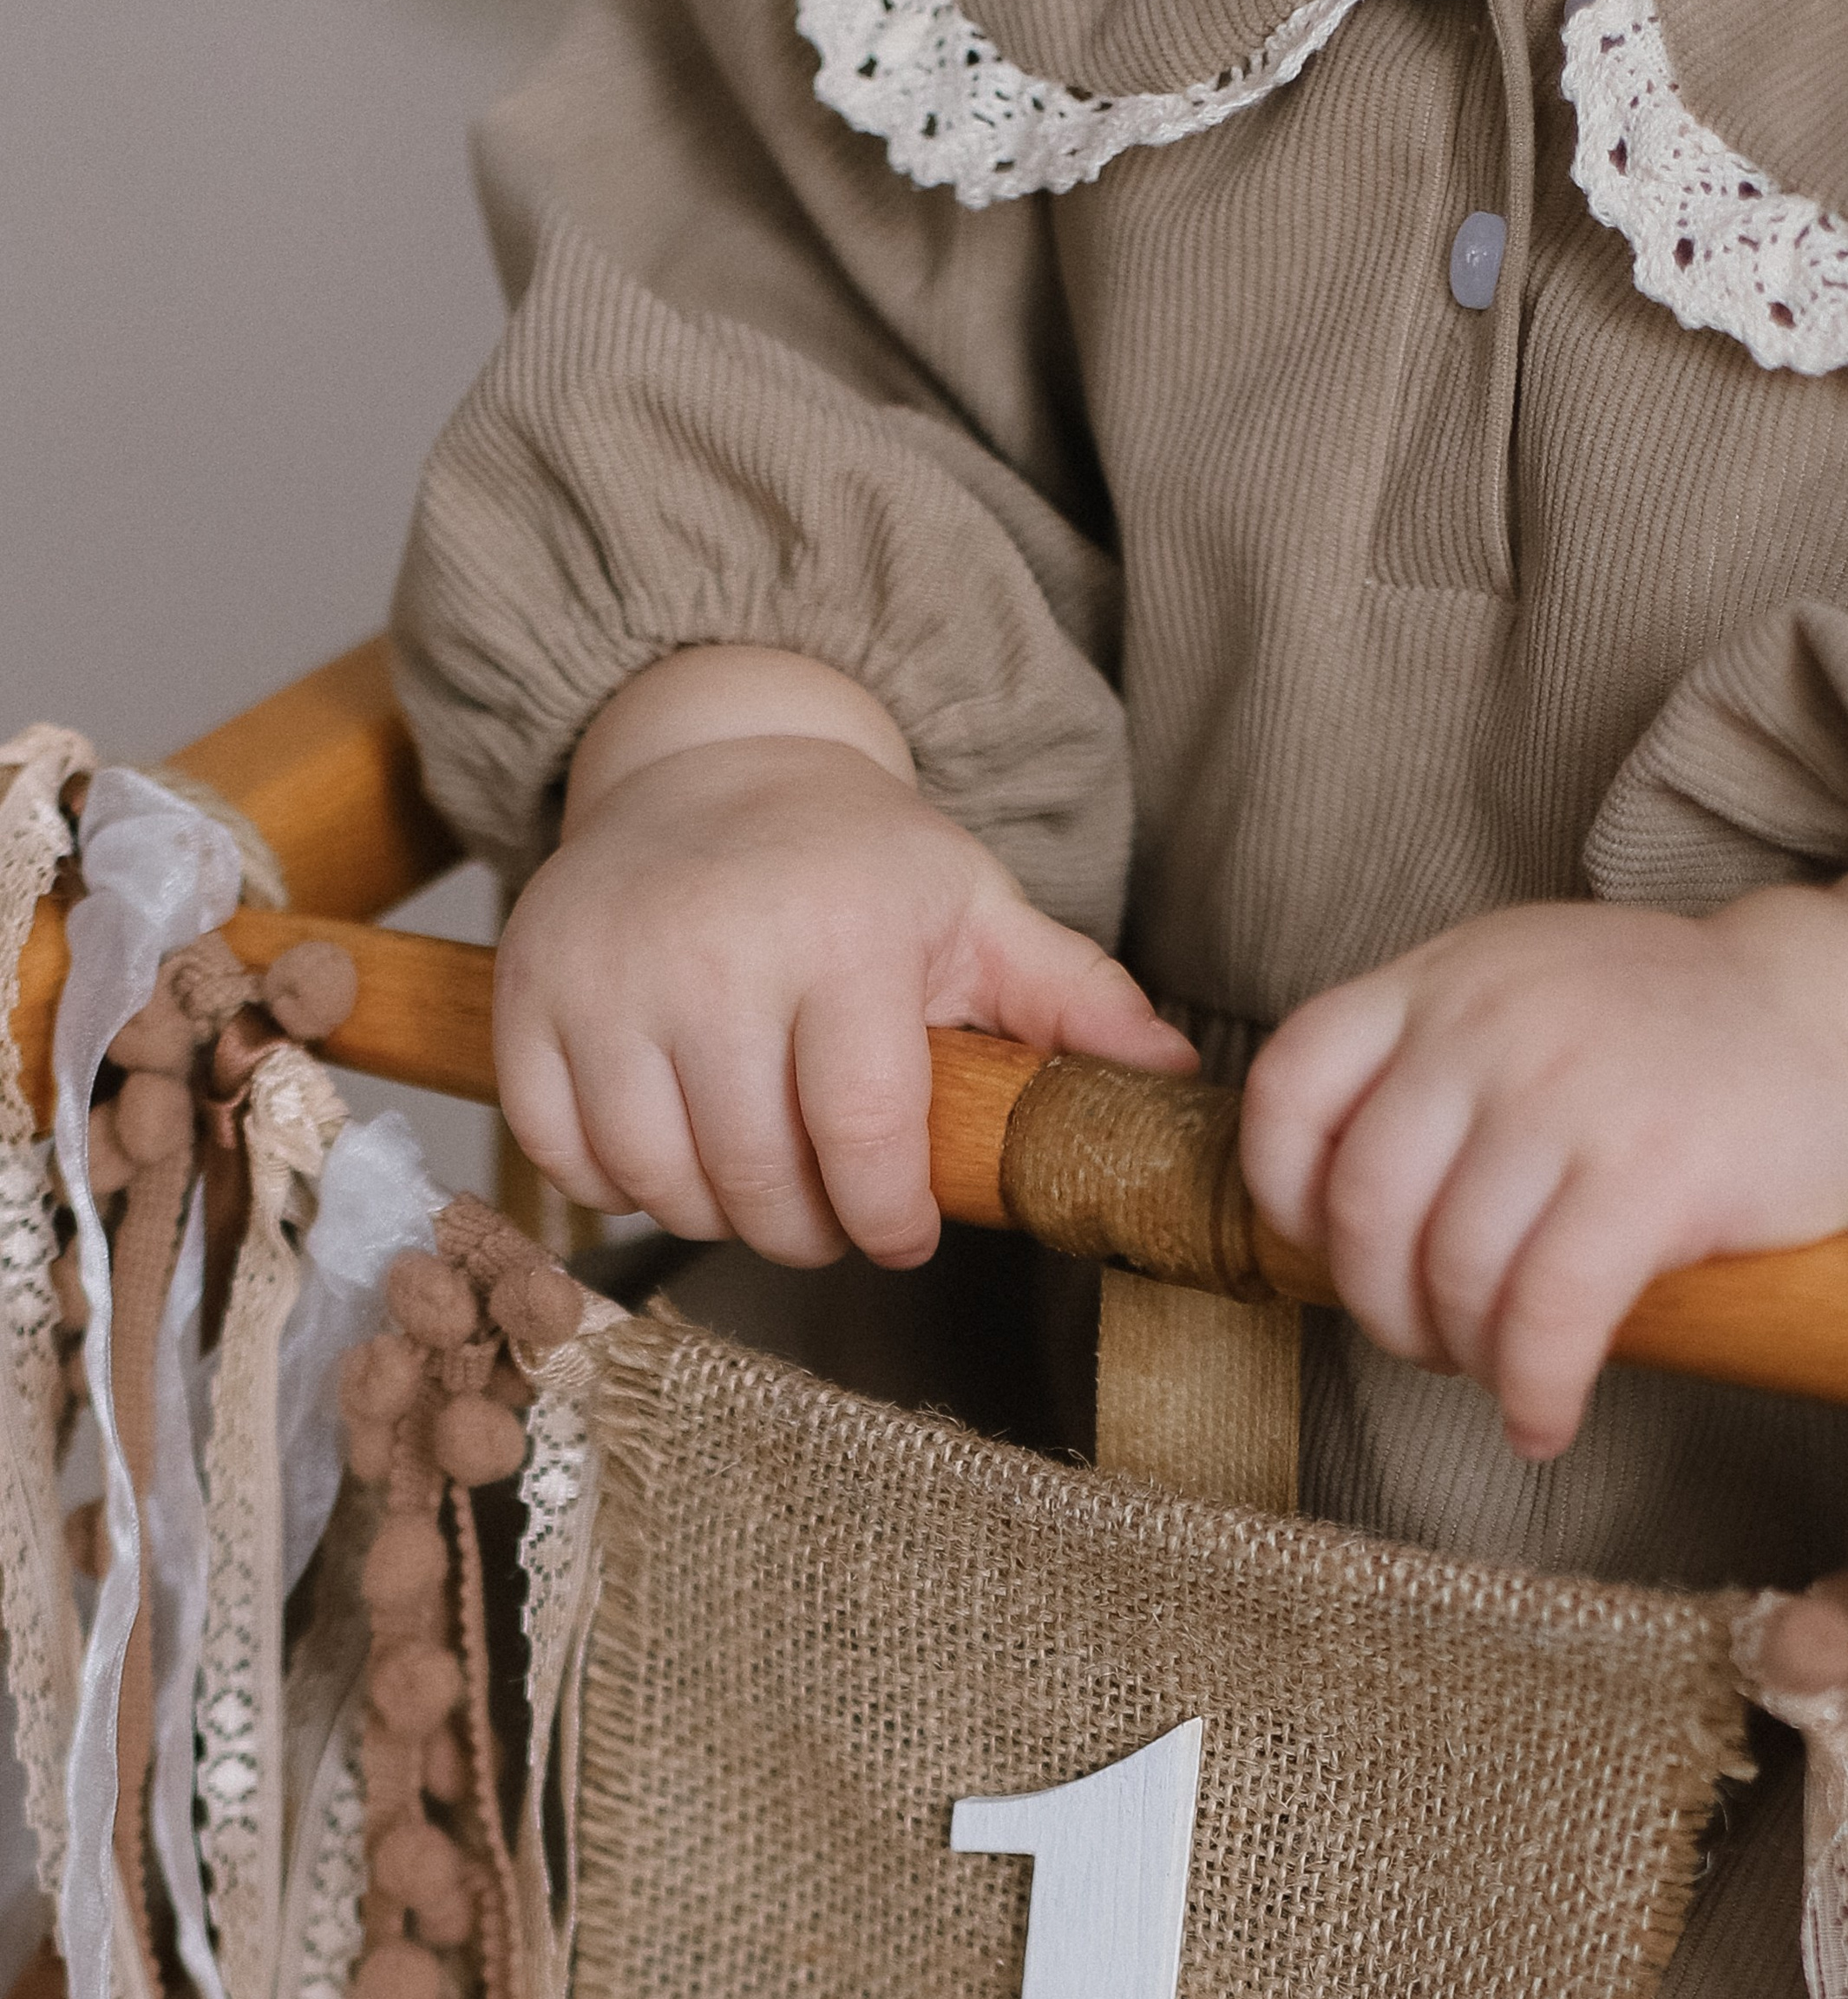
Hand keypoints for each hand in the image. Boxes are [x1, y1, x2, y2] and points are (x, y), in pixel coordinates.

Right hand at [496, 647, 1190, 1264]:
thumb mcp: (973, 907)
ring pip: (660, 1182)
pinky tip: (672, 1151)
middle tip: (837, 1214)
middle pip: (758, 1178)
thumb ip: (1071, 998)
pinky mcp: (523, 996)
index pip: (862, 1134)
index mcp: (836, 934)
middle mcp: (706, 951)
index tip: (906, 1234)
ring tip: (762, 1181)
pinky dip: (617, 1183)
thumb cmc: (854, 860)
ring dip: (718, 1215)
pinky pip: (560, 1157)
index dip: (891, 1218)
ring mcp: (601, 975)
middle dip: (812, 1230)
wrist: (704, 764)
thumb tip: (1172, 1079)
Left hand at [1241, 854, 1847, 1460]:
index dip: (1286, 1196)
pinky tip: (1546, 1420)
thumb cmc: (1671, 1044)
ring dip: (1466, 1358)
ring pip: (1452, 1273)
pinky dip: (1533, 1391)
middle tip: (1435, 1342)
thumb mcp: (1526, 996)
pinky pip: (1545, 1316)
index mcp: (1445, 979)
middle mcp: (1493, 1022)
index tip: (1330, 1250)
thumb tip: (1333, 1223)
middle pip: (1368, 1208)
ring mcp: (1571, 1092)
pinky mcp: (1653, 1171)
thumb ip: (1428, 1063)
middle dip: (1385, 1309)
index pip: (1293, 1086)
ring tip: (1505, 1374)